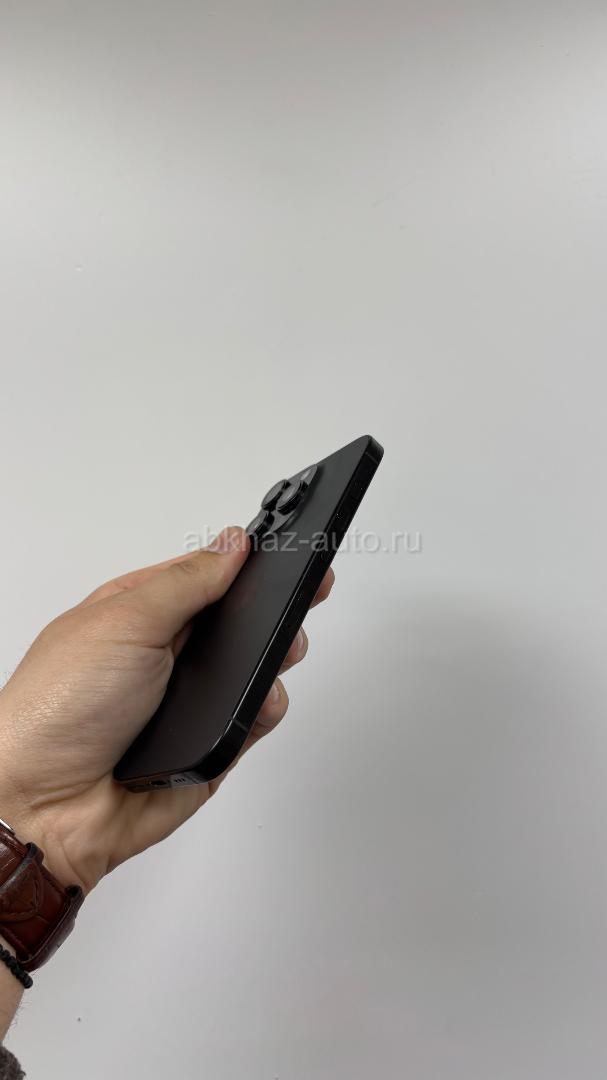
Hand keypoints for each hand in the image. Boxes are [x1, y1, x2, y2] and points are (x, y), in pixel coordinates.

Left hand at [0, 527, 333, 893]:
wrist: (46, 808)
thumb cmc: (56, 708)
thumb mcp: (124, 620)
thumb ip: (186, 582)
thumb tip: (233, 544)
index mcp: (138, 612)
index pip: (204, 575)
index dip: (243, 561)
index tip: (284, 549)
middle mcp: (162, 655)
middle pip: (235, 621)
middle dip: (270, 610)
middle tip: (302, 595)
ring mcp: (186, 701)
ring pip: (251, 669)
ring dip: (273, 657)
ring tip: (282, 648)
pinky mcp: (207, 745)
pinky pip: (253, 720)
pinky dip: (264, 710)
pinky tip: (260, 701)